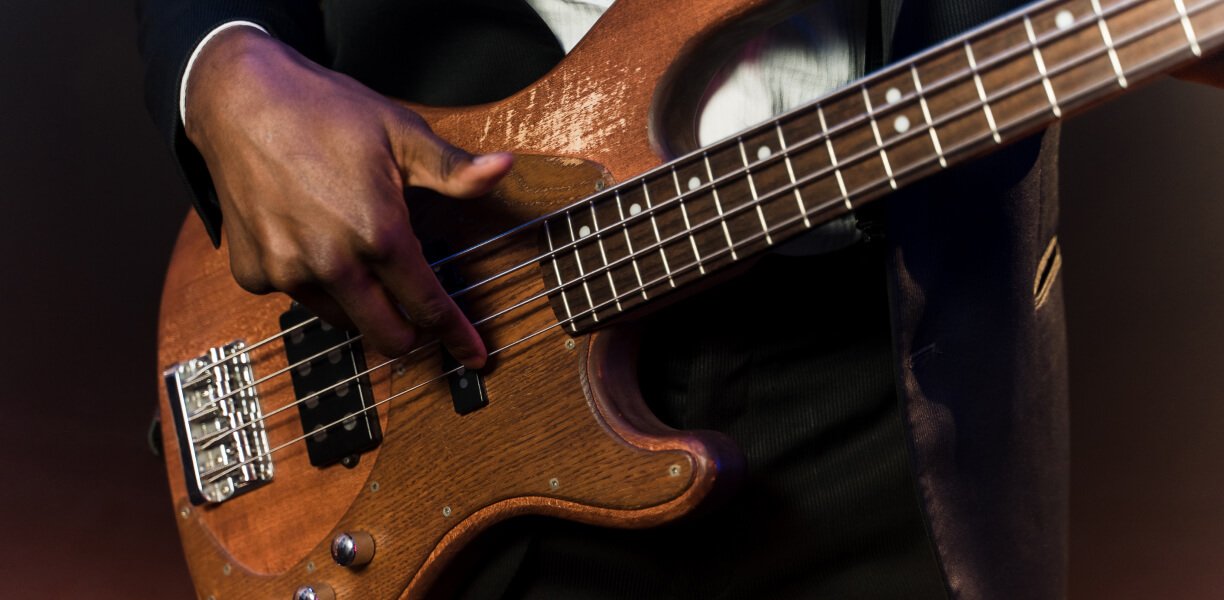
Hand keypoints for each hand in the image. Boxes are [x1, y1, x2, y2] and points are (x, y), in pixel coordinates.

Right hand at [185, 27, 508, 366]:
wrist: (238, 98)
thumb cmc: (323, 111)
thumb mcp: (401, 133)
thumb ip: (454, 168)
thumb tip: (503, 170)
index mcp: (377, 233)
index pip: (429, 305)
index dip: (456, 335)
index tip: (473, 357)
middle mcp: (331, 263)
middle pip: (386, 334)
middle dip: (410, 334)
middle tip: (419, 318)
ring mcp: (287, 272)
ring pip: (341, 317)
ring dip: (359, 303)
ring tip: (357, 257)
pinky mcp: (254, 274)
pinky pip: (297, 296)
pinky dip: (312, 282)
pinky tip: (311, 242)